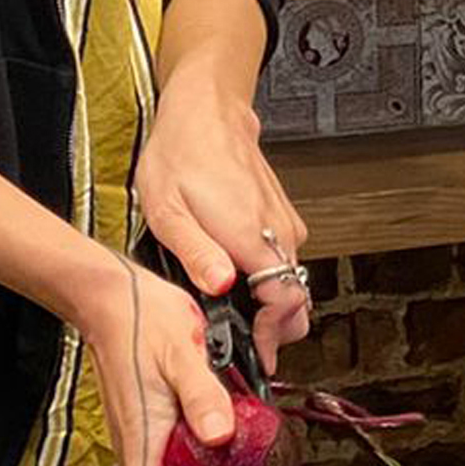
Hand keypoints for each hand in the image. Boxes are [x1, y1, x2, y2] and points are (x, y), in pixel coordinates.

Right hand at [62, 253, 231, 465]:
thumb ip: (203, 395)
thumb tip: (221, 435)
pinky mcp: (141, 420)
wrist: (109, 296)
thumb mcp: (183, 352)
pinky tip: (216, 450)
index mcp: (143, 435)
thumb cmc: (141, 319)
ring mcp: (136, 433)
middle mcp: (134, 442)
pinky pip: (162, 461)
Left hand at [136, 82, 313, 370]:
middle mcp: (279, 232)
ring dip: (269, 304)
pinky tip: (238, 276)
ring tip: (234, 311)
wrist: (207, 111)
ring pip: (292, 282)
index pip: (287, 302)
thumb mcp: (167, 209)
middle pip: (297, 301)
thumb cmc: (183, 154)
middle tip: (244, 343)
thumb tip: (219, 286)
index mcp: (252, 236)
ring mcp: (285, 224)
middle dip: (276, 330)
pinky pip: (284, 261)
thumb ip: (195, 252)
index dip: (273, 336)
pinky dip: (268, 279)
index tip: (256, 354)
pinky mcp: (283, 217)